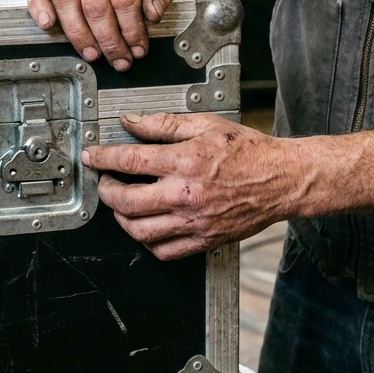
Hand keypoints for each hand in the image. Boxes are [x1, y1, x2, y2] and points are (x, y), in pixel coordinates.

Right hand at [26, 0, 175, 70]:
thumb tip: (153, 14)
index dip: (131, 29)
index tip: (138, 47)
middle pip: (95, 4)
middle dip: (108, 39)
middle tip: (119, 58)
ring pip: (66, 0)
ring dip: (79, 33)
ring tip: (93, 53)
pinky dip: (39, 7)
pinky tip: (47, 24)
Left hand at [83, 112, 299, 259]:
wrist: (281, 179)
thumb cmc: (248, 151)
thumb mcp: (206, 124)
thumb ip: (164, 124)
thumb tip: (133, 121)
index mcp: (185, 161)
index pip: (129, 160)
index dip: (103, 158)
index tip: (92, 156)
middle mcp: (186, 195)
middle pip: (126, 201)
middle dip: (106, 191)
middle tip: (105, 181)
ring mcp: (194, 222)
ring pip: (139, 231)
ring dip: (121, 218)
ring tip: (122, 204)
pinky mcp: (203, 240)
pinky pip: (163, 251)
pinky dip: (146, 241)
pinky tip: (147, 226)